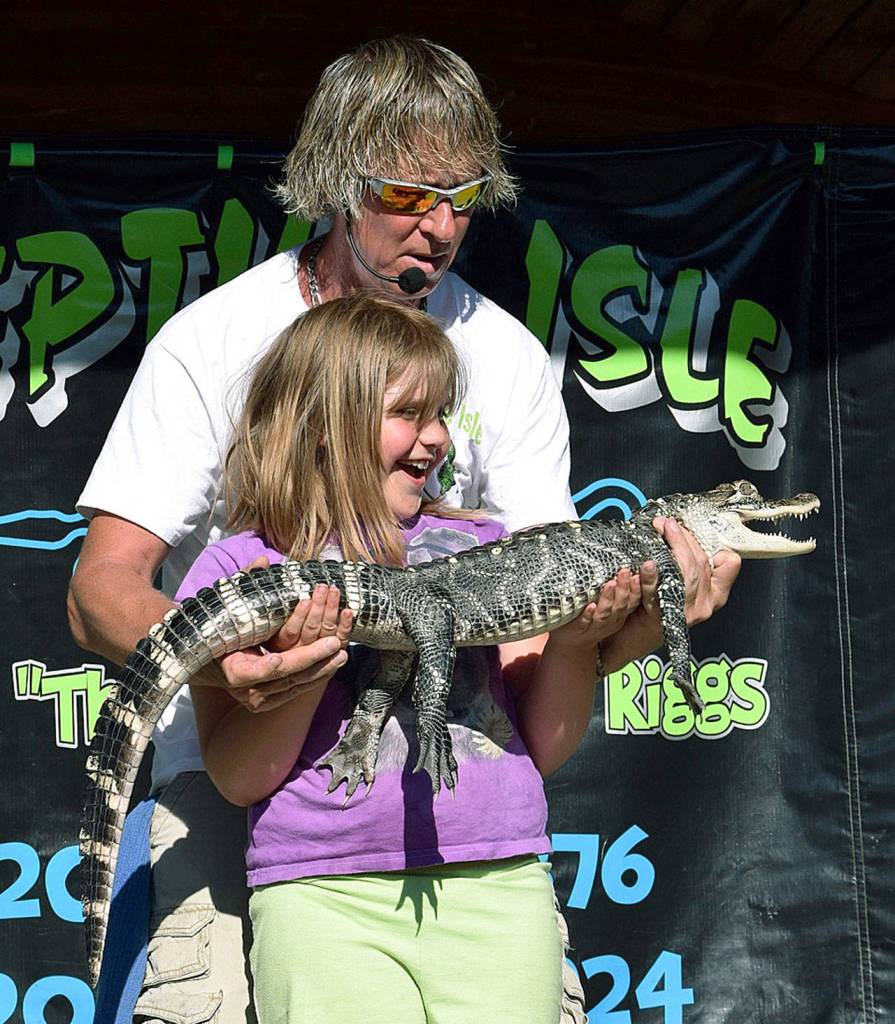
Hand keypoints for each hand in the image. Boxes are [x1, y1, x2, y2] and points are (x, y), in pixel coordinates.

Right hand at [198, 557, 352, 711]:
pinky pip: (300, 689)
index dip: (263, 667)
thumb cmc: (221, 629)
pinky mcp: (273, 700)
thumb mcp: (228, 607)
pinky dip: (319, 675)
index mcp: (230, 667)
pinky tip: (335, 662)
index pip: (248, 672)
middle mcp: (244, 687)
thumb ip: (245, 585)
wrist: (210, 662)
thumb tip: (263, 561)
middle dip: (310, 658)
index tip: (277, 660)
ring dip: (321, 668)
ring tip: (341, 651)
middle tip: (334, 644)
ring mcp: (259, 697)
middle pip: (281, 676)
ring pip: (295, 684)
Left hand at [548, 567, 641, 651]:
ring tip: (609, 584)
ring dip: (608, 599)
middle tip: (624, 572)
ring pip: (605, 613)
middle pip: (621, 605)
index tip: (639, 574)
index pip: (633, 601)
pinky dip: (588, 614)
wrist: (573, 643)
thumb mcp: (607, 604)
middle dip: (624, 589)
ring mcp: (596, 626)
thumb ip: (614, 588)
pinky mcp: (579, 629)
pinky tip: (590, 606)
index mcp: (619, 613)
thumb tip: (622, 562)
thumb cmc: (592, 617)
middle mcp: (611, 620)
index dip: (637, 589)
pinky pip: (585, 622)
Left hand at [640, 517, 740, 626]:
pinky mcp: (662, 617)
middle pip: (700, 564)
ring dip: (672, 548)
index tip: (692, 530)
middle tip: (667, 523)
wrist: (634, 634)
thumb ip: (691, 562)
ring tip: (661, 529)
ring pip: (684, 574)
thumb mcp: (685, 582)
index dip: (711, 544)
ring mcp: (684, 612)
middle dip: (683, 538)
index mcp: (716, 594)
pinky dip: (651, 576)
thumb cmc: (660, 603)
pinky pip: (658, 592)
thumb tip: (680, 527)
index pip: (729, 564)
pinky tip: (647, 564)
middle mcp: (703, 604)